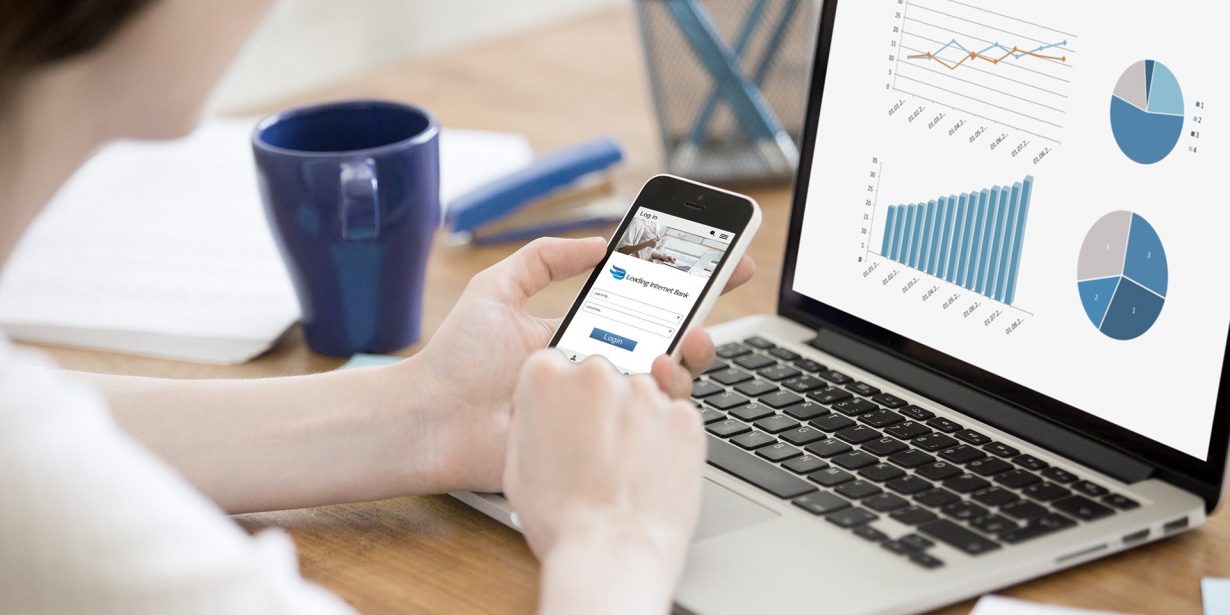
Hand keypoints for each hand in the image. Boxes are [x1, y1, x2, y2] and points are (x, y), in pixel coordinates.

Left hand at [411, 237, 752, 491]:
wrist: (430, 421)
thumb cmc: (456, 359)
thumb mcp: (495, 290)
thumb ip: (542, 259)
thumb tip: (600, 243)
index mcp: (579, 333)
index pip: (642, 305)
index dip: (681, 284)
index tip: (718, 260)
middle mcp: (596, 367)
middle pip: (666, 341)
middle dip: (702, 314)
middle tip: (721, 290)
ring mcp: (599, 404)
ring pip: (664, 381)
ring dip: (690, 354)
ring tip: (693, 336)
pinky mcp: (595, 438)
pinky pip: (641, 420)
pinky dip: (663, 397)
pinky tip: (663, 375)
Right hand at [504, 350, 705, 613]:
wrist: (612, 552)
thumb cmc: (560, 519)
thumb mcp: (516, 464)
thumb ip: (531, 421)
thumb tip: (543, 410)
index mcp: (546, 377)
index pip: (553, 366)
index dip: (559, 398)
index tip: (565, 419)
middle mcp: (597, 373)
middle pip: (599, 377)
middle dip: (598, 406)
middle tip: (595, 450)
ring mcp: (646, 392)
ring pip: (640, 395)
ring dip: (634, 421)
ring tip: (623, 468)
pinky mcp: (684, 415)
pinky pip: (673, 417)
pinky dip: (666, 438)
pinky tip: (649, 471)